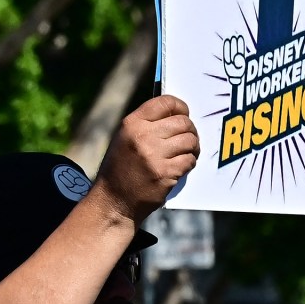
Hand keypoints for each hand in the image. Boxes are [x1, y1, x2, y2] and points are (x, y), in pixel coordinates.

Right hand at [95, 95, 198, 221]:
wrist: (112, 201)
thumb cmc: (120, 169)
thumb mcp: (124, 139)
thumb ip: (147, 124)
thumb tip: (177, 114)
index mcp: (131, 124)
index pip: (165, 102)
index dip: (180, 107)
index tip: (183, 115)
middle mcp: (142, 136)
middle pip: (183, 122)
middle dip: (190, 131)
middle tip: (186, 140)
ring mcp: (154, 155)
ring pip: (190, 140)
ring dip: (192, 148)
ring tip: (183, 154)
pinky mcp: (165, 172)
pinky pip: (190, 160)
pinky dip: (188, 163)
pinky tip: (178, 168)